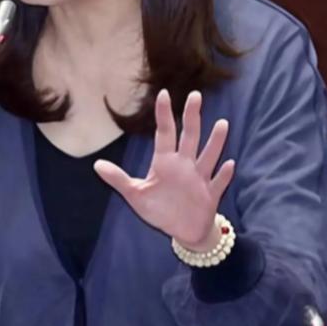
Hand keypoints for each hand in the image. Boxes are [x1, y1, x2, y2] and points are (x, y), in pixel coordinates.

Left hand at [94, 89, 234, 250]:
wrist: (184, 231)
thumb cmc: (161, 210)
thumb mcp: (136, 195)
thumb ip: (118, 179)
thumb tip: (96, 165)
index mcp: (166, 163)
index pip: (165, 133)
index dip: (164, 114)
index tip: (164, 93)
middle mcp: (185, 166)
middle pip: (189, 137)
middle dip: (191, 117)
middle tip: (195, 95)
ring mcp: (200, 179)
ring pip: (208, 156)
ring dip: (215, 142)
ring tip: (221, 124)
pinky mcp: (210, 195)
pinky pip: (218, 183)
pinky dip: (224, 175)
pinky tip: (230, 163)